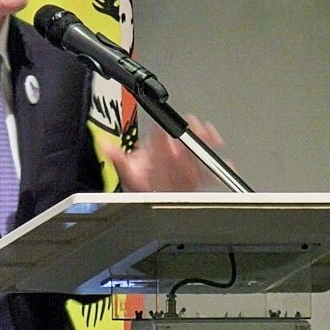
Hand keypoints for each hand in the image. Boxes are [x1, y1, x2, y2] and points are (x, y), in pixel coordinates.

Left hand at [102, 115, 225, 191]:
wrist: (152, 204)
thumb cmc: (142, 187)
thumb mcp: (128, 174)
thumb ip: (119, 159)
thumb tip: (104, 145)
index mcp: (157, 150)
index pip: (161, 134)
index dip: (165, 128)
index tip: (169, 125)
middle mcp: (173, 156)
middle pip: (184, 140)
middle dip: (191, 132)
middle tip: (197, 126)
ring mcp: (185, 166)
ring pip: (198, 153)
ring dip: (206, 144)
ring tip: (213, 138)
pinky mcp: (197, 178)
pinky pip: (209, 173)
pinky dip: (218, 169)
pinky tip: (224, 164)